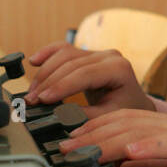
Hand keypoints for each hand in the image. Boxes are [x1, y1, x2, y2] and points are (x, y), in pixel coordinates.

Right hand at [25, 43, 156, 116]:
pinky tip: (33, 61)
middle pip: (71, 63)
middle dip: (48, 82)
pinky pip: (63, 49)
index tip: (43, 99)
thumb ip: (86, 115)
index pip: (84, 74)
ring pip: (64, 54)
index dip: (61, 86)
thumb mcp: (109, 117)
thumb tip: (59, 114)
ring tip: (32, 92)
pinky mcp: (86, 54)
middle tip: (31, 100)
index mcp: (119, 68)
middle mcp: (108, 56)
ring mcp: (97, 52)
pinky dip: (47, 54)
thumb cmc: (126, 111)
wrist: (135, 104)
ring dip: (44, 73)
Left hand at [57, 109, 166, 166]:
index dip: (93, 130)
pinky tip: (127, 153)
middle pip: (123, 122)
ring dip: (106, 141)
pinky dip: (146, 147)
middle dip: (90, 134)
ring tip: (82, 150)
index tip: (69, 142)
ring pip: (138, 130)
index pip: (123, 122)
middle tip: (63, 146)